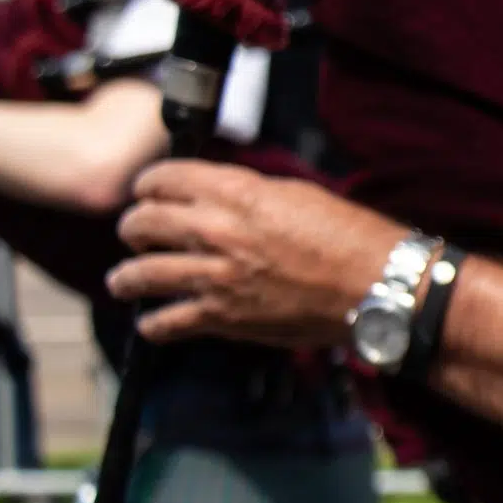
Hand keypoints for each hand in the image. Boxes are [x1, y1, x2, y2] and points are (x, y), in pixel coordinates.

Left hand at [109, 160, 406, 348]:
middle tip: (136, 232)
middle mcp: (217, 231)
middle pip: (142, 222)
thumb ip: (249, 193)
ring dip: (126, 276)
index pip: (164, 178)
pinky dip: (153, 324)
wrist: (377, 286)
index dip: (148, 184)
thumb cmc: (350, 237)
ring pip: (139, 273)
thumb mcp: (298, 194)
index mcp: (238, 192)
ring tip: (124, 279)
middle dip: (134, 226)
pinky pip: (165, 323)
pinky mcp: (222, 318)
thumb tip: (220, 196)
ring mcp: (215, 277)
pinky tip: (153, 322)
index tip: (147, 190)